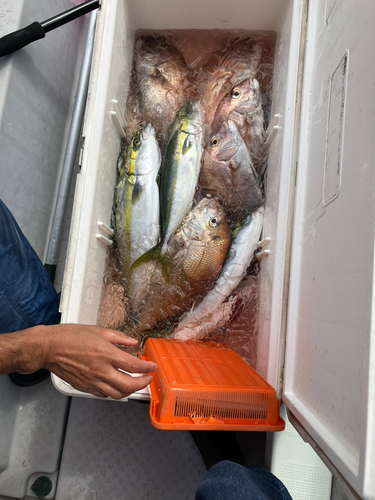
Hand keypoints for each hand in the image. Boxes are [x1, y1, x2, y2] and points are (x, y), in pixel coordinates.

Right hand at [39, 324, 156, 398]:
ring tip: (134, 383)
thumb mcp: (98, 330)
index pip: (134, 366)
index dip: (147, 368)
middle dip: (143, 383)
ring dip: (130, 391)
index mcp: (106, 354)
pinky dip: (114, 392)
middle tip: (147, 378)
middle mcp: (101, 370)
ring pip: (117, 394)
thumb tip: (132, 342)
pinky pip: (104, 395)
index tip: (152, 366)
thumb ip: (118, 337)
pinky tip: (116, 385)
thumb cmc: (69, 336)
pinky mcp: (84, 387)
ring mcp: (92, 381)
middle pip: (129, 385)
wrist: (48, 348)